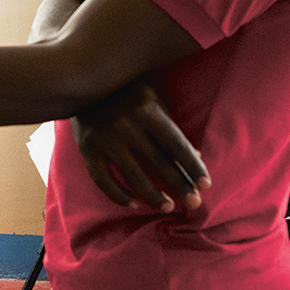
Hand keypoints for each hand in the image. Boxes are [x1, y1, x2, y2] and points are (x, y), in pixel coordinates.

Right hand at [70, 80, 209, 212]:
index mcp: (147, 111)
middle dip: (179, 185)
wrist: (84, 82)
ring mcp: (105, 139)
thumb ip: (172, 128)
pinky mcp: (87, 148)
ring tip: (168, 207)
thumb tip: (196, 156)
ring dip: (153, 196)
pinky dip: (118, 195)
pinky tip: (134, 204)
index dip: (192, 166)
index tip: (206, 185)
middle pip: (158, 162)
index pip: (176, 144)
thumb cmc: (128, 92)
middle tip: (195, 203)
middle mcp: (126, 126)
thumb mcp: (154, 101)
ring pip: (132, 176)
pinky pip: (102, 179)